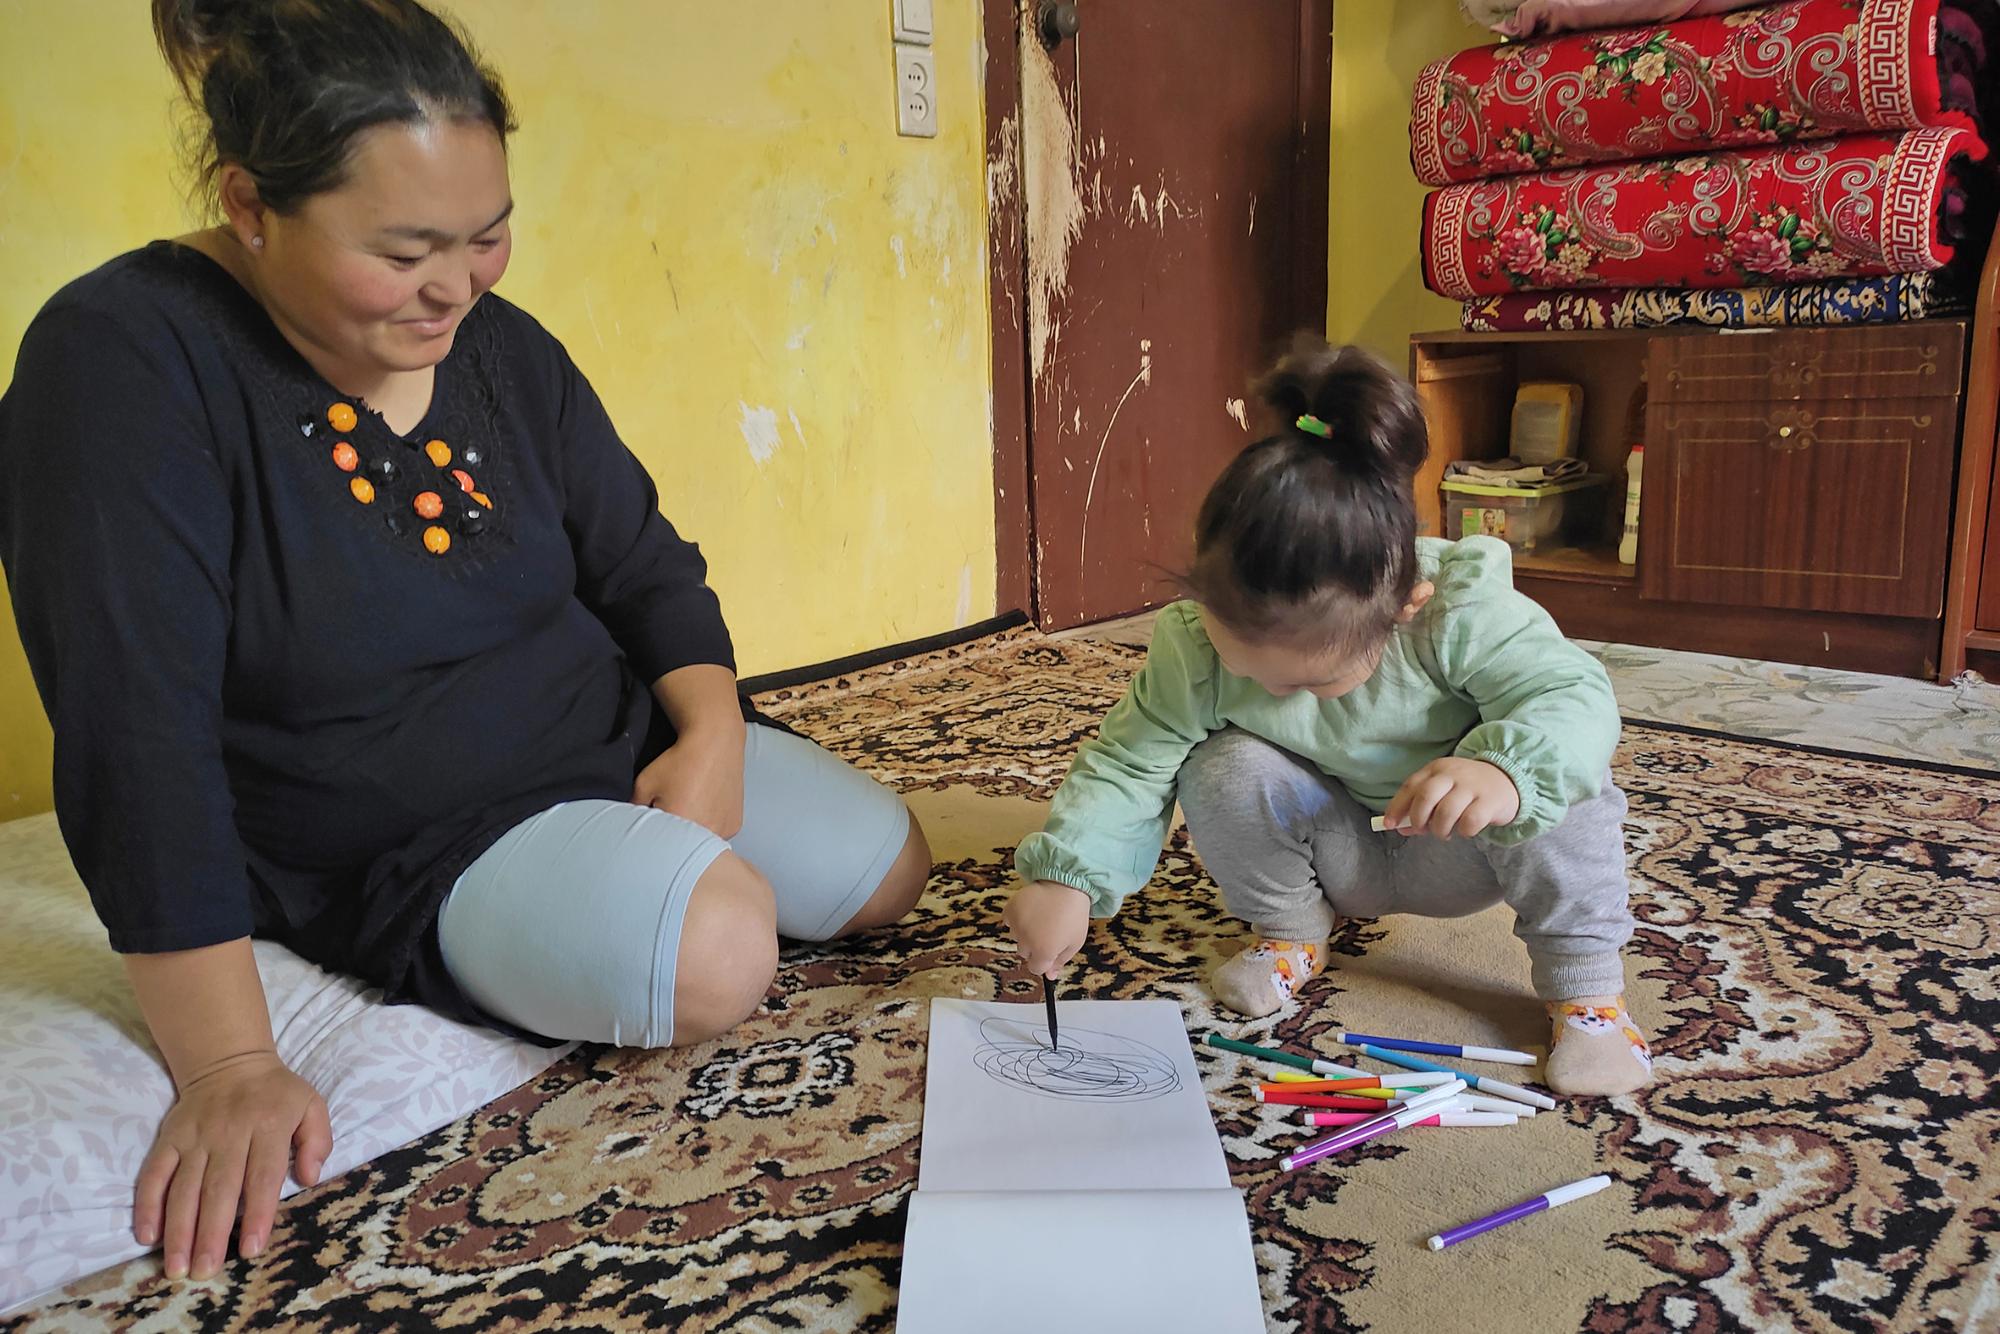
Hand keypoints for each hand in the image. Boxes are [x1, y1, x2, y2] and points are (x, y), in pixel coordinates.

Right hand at [135, 1050, 330, 1279]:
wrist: (229, 1061)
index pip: (262, 1175)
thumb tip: (310, 1176)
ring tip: (177, 1267)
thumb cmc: (276, 1094)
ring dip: (178, 1229)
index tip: (251, 1249)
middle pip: (219, 1189)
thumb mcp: (311, 1105)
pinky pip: (154, 1173)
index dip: (258, 1214)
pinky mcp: (169, 1138)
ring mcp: (194, 1137)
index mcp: (268, 1125)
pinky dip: (147, 1204)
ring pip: (184, 1188)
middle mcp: (228, 1133)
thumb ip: (318, 1140)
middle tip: (206, 1271)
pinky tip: (147, 1236)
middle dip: (211, 1233)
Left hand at [633, 725, 745, 838]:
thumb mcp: (644, 784)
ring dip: (693, 832)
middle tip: (671, 808)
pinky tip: (706, 806)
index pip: (659, 844)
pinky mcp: (734, 825)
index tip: (654, 818)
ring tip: (691, 805)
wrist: (714, 743)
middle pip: (682, 846)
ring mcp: (723, 830)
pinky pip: (718, 832)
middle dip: (673, 833)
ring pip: (701, 842)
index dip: (654, 831)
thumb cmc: (680, 761)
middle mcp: (705, 833)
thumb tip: (630, 823)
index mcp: (680, 826)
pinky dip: (710, 825)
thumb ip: (634, 810)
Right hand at [1002, 880, 1091, 976]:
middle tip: (1047, 930)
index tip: (1050, 950)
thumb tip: (1049, 977)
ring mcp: (1016, 925)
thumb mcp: (1074, 942)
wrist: (1066, 884)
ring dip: (1024, 932)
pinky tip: (1030, 911)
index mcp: (1044, 952)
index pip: (1035, 968)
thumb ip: (1060, 962)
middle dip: (1034, 946)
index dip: (1043, 961)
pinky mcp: (1010, 910)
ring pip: (1016, 937)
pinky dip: (1016, 918)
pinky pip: (1009, 921)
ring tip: (1040, 917)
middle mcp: (1026, 941)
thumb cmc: (1074, 915)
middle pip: (1025, 953)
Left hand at [1382, 758, 1519, 839]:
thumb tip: (1401, 827)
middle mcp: (1453, 774)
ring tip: (1445, 833)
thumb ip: (1422, 806)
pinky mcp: (1490, 801)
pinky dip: (1463, 831)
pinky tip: (1465, 830)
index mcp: (1437, 769)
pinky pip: (1470, 822)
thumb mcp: (1443, 790)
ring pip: (1446, 812)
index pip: (1410, 786)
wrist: (1509, 779)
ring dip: (1440, 829)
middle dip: (1418, 818)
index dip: (1397, 806)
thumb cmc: (1467, 789)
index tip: (1389, 824)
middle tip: (1422, 829)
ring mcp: (1472, 787)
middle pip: (1426, 796)